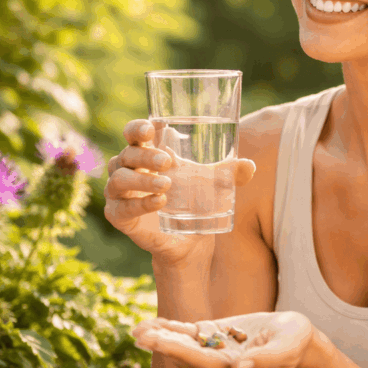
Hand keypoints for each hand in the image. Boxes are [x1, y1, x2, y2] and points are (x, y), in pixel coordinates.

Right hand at [103, 119, 255, 265]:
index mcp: (146, 154)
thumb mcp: (214, 184)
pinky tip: (159, 202)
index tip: (153, 127)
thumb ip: (230, 173)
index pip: (135, 134)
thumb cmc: (195, 200)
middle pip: (127, 154)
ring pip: (118, 179)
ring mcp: (120, 194)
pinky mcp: (119, 217)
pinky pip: (122, 208)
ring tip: (166, 184)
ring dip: (141, 180)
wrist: (190, 240)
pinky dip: (140, 204)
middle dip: (145, 156)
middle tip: (167, 161)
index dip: (139, 128)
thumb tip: (249, 166)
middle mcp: (128, 170)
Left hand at [132, 311, 314, 367]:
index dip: (178, 352)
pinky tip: (153, 323)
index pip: (201, 363)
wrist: (295, 339)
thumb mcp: (287, 347)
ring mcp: (214, 353)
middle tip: (138, 334)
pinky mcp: (214, 339)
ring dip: (160, 337)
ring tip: (137, 328)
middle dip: (161, 345)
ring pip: (182, 347)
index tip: (158, 343)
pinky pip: (189, 336)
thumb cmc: (295, 342)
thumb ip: (263, 360)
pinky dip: (171, 329)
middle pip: (185, 357)